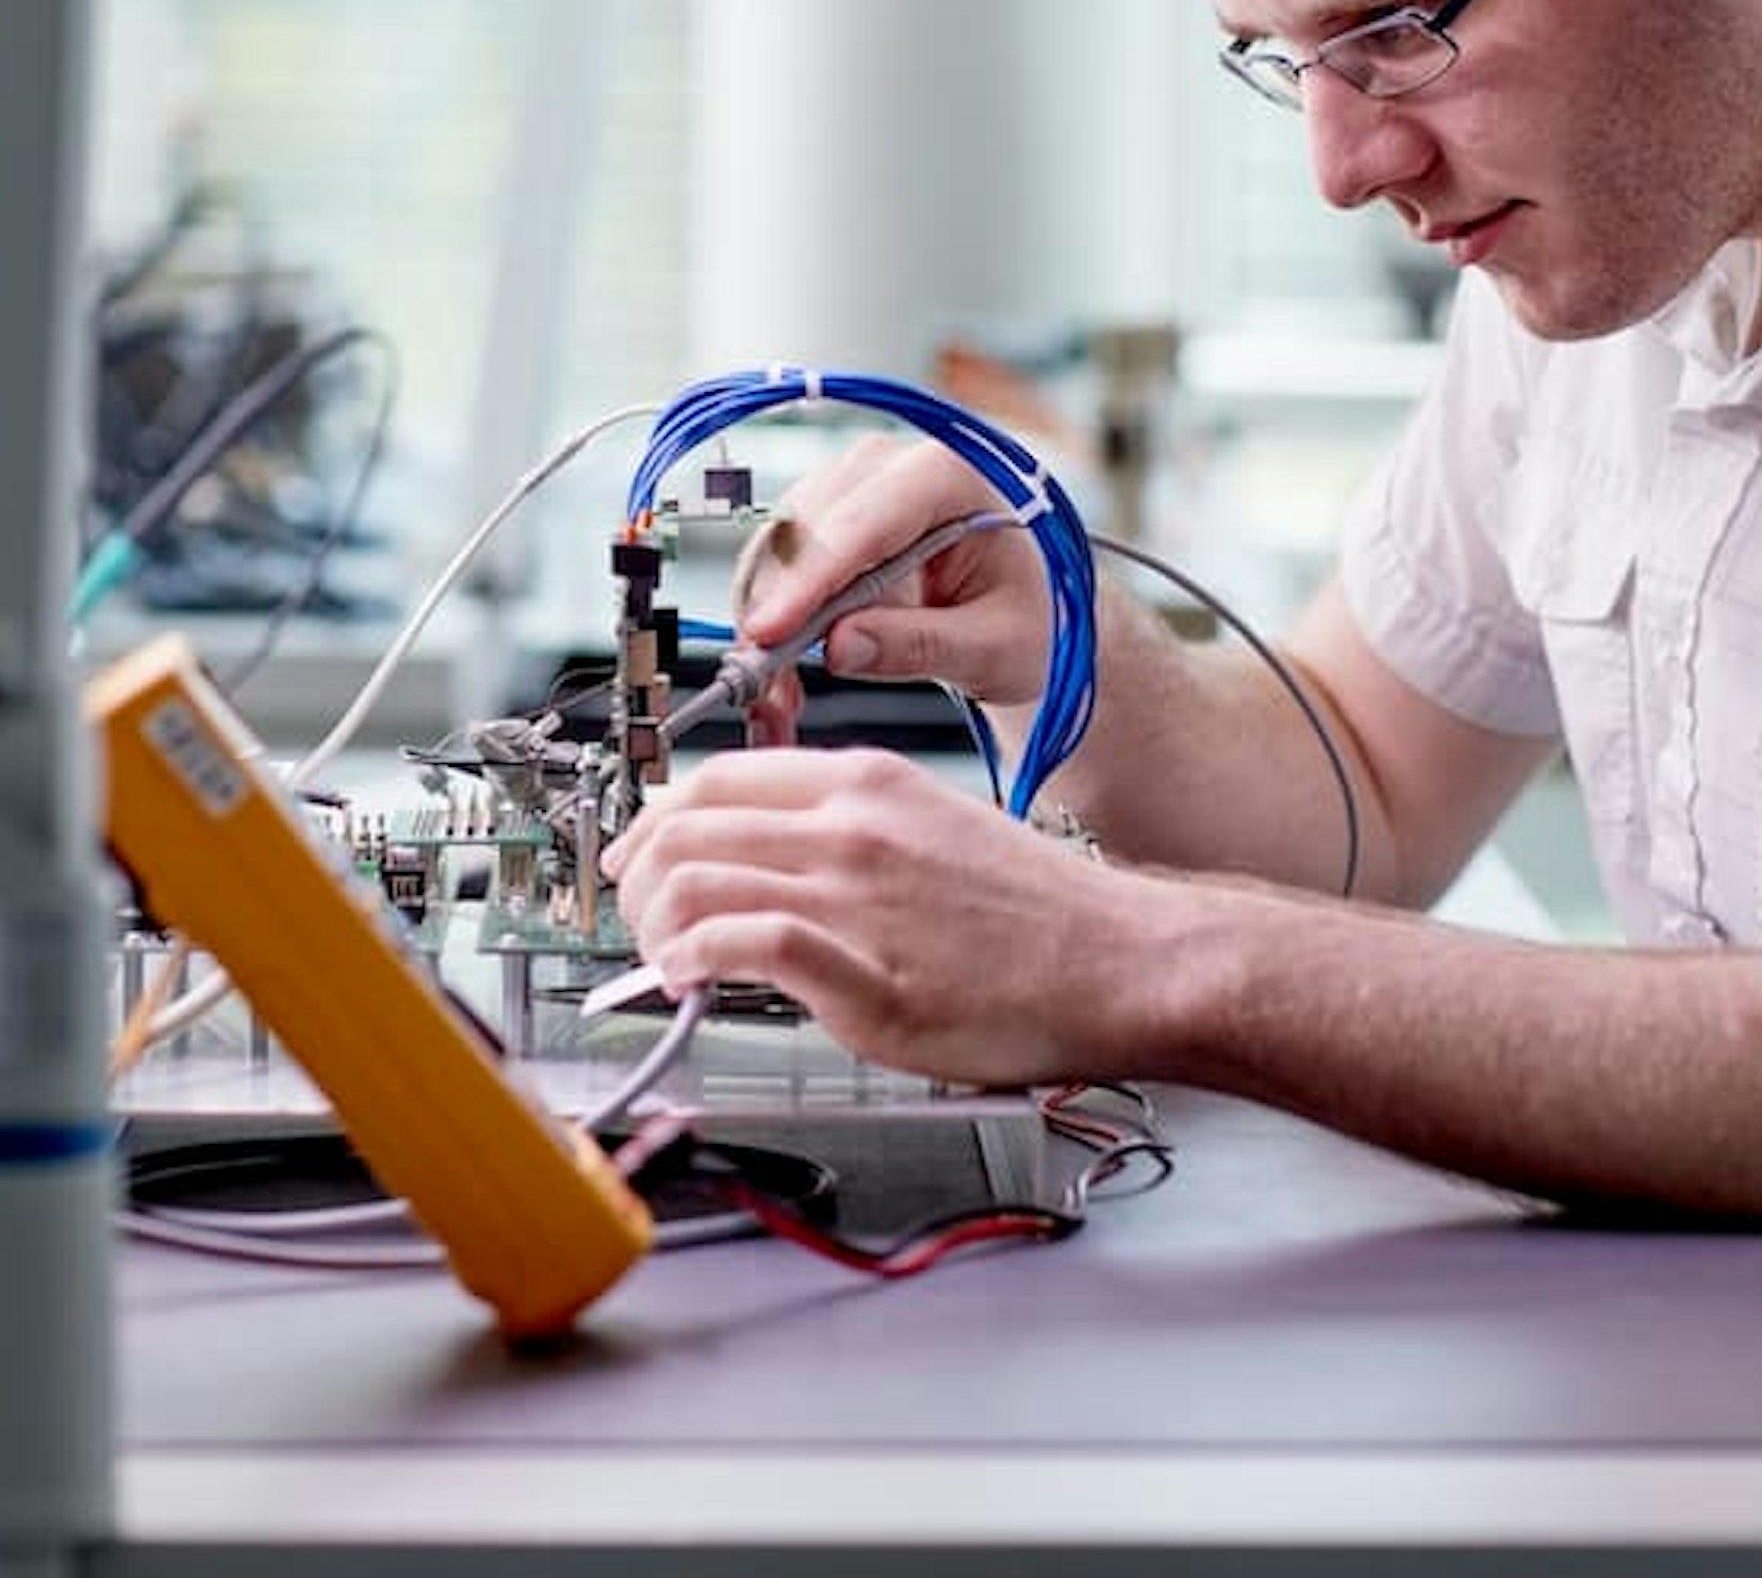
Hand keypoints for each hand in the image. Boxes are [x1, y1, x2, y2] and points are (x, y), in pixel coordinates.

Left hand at [600, 746, 1154, 1085]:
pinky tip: (691, 984)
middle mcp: (851, 827)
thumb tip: (771, 864)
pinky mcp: (864, 974)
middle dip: (636, 874)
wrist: (1128, 962)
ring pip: (696, 880)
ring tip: (661, 959)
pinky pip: (740, 945)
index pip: (715, 778)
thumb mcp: (934, 830)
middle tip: (633, 914)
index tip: (640, 854)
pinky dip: (692, 962)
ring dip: (654, 924)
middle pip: (685, 826)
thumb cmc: (1045, 915)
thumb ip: (849, 836)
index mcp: (866, 784)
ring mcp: (855, 898)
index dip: (655, 819)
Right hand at [731, 438, 1055, 735]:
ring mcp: (852, 483)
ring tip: (781, 688)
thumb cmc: (1032, 618)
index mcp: (951, 473)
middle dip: (778, 607)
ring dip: (767, 615)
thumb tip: (839, 648)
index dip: (810, 579)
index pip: (865, 523)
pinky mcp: (826, 513)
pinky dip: (772, 613)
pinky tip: (785, 665)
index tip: (769, 631)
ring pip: (779, 544)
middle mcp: (892, 463)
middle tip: (767, 683)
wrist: (1032, 611)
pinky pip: (778, 560)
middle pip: (807, 527)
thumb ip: (921, 645)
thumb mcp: (996, 647)